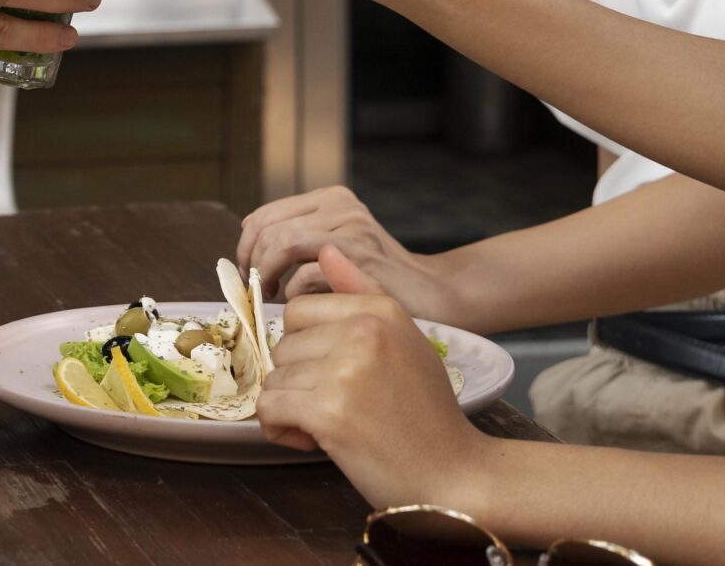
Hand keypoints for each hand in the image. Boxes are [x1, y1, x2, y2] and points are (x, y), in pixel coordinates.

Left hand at [238, 185, 456, 322]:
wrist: (432, 292)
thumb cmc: (378, 278)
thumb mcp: (338, 247)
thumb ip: (301, 242)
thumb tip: (250, 252)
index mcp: (331, 199)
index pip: (266, 214)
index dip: (246, 244)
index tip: (246, 271)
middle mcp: (340, 206)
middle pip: (268, 227)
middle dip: (251, 260)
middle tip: (254, 287)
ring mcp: (350, 229)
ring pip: (281, 243)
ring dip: (267, 274)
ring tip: (269, 295)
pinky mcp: (359, 259)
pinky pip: (305, 274)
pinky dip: (294, 294)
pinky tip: (301, 307)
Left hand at [255, 248, 483, 510]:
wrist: (454, 475)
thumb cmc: (426, 411)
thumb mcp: (403, 339)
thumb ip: (360, 292)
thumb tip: (325, 249)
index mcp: (381, 309)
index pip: (298, 312)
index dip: (307, 348)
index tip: (333, 373)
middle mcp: (364, 331)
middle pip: (283, 346)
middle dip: (299, 381)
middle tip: (339, 406)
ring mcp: (346, 370)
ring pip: (274, 380)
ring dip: (292, 409)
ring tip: (334, 425)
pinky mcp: (330, 412)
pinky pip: (269, 409)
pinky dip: (280, 430)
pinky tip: (312, 441)